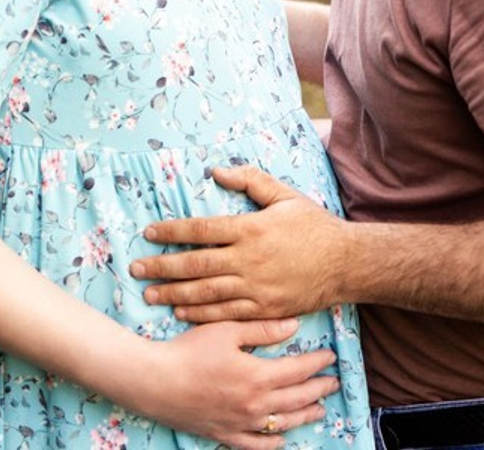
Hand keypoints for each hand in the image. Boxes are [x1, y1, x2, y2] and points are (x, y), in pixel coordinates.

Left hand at [129, 166, 345, 322]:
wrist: (346, 263)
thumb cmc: (312, 225)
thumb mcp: (283, 194)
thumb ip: (250, 180)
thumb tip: (216, 170)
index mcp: (251, 229)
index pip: (202, 230)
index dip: (172, 232)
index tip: (149, 234)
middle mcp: (249, 260)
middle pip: (196, 265)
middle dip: (163, 267)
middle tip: (136, 269)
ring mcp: (257, 288)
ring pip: (207, 293)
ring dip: (175, 294)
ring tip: (150, 294)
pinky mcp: (265, 309)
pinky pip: (227, 313)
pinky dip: (202, 314)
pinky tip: (183, 312)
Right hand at [140, 318, 338, 448]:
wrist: (157, 382)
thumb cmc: (190, 350)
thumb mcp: (226, 330)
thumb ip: (262, 329)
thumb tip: (294, 325)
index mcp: (258, 376)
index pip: (298, 370)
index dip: (317, 363)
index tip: (330, 356)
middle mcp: (255, 405)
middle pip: (297, 398)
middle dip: (318, 388)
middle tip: (333, 381)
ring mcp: (242, 424)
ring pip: (283, 423)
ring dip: (305, 415)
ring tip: (320, 408)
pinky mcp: (226, 435)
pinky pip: (258, 445)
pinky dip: (275, 443)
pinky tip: (283, 438)